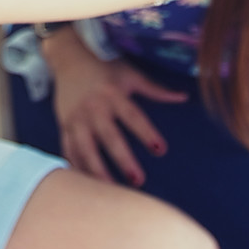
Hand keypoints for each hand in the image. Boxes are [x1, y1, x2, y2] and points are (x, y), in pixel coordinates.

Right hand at [42, 30, 185, 186]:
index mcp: (113, 94)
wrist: (68, 60)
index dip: (146, 132)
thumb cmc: (104, 69)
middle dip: (122, 158)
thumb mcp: (130, 75)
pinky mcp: (64, 126)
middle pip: (108, 136)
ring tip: (110, 188)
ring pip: (85, 148)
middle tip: (138, 180)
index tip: (161, 150)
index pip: (132, 116)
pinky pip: (69, 149)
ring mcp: (76, 118)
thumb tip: (183, 97)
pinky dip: (75, 166)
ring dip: (97, 169)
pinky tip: (85, 184)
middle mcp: (93, 108)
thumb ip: (155, 89)